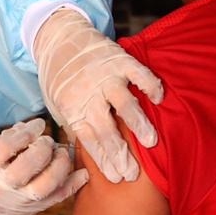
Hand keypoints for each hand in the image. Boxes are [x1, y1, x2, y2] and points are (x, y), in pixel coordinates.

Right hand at [0, 119, 88, 214]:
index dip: (25, 132)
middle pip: (29, 163)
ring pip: (48, 182)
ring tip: (61, 153)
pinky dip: (74, 183)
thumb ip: (7, 142)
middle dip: (44, 147)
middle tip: (47, 141)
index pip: (6, 146)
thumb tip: (31, 127)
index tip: (37, 126)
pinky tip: (81, 172)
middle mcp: (5, 186)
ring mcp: (23, 200)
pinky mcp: (37, 208)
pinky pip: (60, 196)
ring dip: (60, 163)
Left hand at [33, 9, 163, 183]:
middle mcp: (89, 95)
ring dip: (138, 125)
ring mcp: (105, 77)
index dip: (104, 160)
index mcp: (73, 109)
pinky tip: (158, 99)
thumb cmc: (60, 77)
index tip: (117, 177)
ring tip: (151, 143)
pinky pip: (138, 74)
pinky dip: (149, 85)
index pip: (90, 141)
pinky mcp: (119, 59)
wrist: (58, 37)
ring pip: (124, 104)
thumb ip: (75, 125)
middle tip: (134, 173)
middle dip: (121, 154)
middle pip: (107, 130)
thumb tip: (88, 154)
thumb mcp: (58, 104)